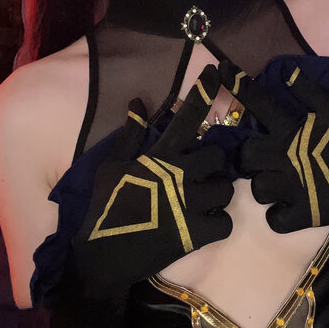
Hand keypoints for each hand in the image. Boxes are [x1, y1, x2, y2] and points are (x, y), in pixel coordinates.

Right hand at [73, 65, 232, 289]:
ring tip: (201, 202)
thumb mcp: (111, 167)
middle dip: (214, 165)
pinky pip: (226, 221)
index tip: (216, 71)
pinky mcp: (197, 233)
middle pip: (218, 156)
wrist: (102, 256)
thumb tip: (138, 101)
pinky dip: (219, 224)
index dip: (203, 92)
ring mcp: (190, 204)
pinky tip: (204, 225)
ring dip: (217, 195)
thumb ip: (130, 135)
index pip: (187, 117)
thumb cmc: (105, 208)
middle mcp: (179, 175)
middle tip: (201, 176)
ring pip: (226, 189)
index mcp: (159, 157)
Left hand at [218, 58, 328, 233]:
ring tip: (280, 184)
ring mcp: (294, 188)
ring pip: (257, 189)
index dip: (239, 85)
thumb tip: (287, 70)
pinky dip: (278, 215)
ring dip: (265, 187)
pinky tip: (287, 207)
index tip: (223, 69)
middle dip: (248, 158)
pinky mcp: (303, 215)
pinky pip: (273, 219)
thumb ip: (310, 91)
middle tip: (261, 159)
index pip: (260, 103)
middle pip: (245, 156)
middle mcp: (287, 157)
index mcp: (294, 130)